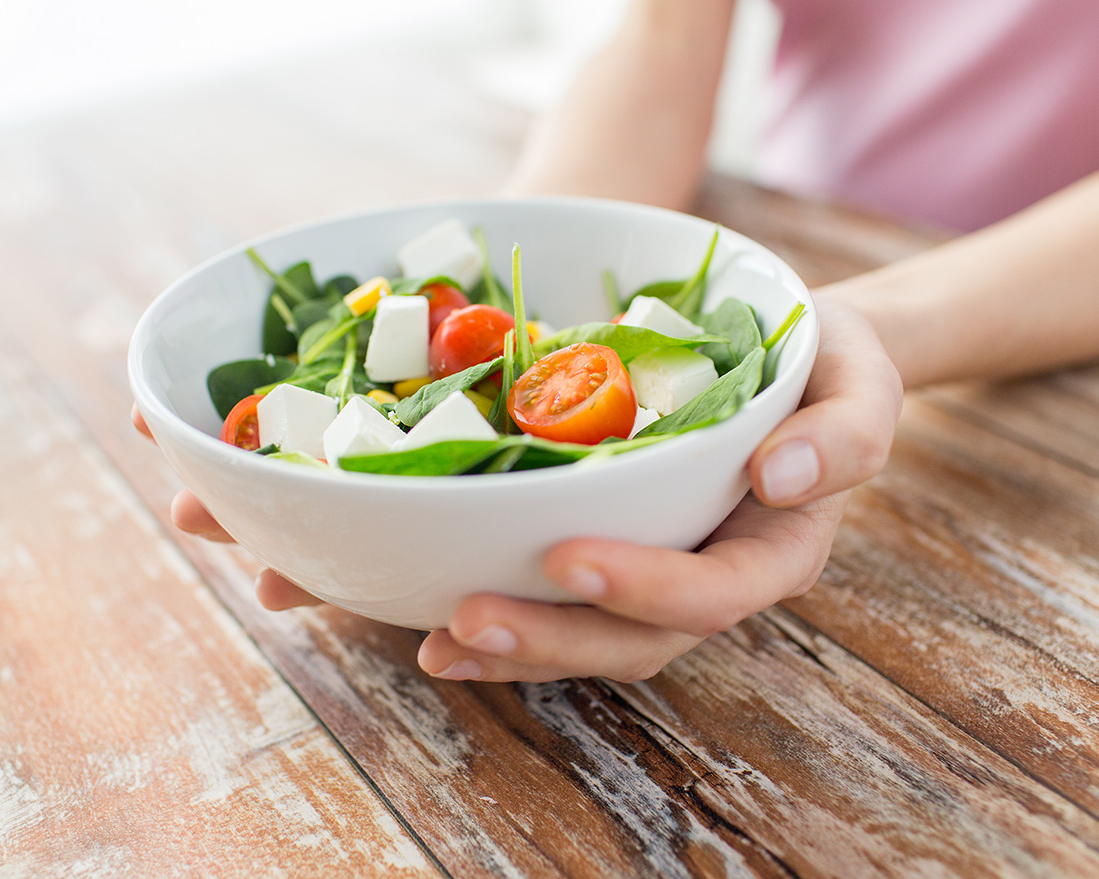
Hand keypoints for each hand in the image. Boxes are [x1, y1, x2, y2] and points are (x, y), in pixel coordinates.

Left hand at [414, 297, 901, 680]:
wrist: (786, 357)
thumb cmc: (824, 365)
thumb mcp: (863, 380)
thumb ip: (847, 431)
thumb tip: (781, 476)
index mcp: (774, 549)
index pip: (713, 591)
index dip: (642, 588)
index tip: (565, 558)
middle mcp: (709, 576)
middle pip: (635, 639)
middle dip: (552, 639)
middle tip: (467, 621)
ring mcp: (655, 571)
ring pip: (587, 637)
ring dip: (511, 648)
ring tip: (438, 643)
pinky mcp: (610, 549)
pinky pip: (557, 600)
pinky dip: (498, 612)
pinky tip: (429, 615)